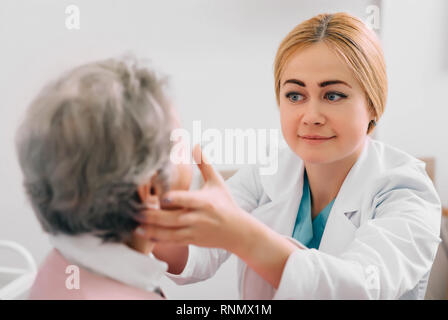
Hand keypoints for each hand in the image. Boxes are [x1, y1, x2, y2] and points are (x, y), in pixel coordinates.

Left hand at [134, 145, 252, 251]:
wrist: (238, 231)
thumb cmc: (226, 204)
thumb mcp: (217, 183)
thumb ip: (204, 164)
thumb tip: (195, 144)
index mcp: (205, 202)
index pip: (187, 200)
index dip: (174, 199)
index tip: (160, 197)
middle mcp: (199, 218)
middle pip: (174, 218)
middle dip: (154, 216)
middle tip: (135, 211)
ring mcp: (195, 231)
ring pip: (171, 233)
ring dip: (152, 230)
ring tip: (136, 226)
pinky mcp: (192, 241)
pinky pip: (173, 241)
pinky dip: (159, 240)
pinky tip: (145, 235)